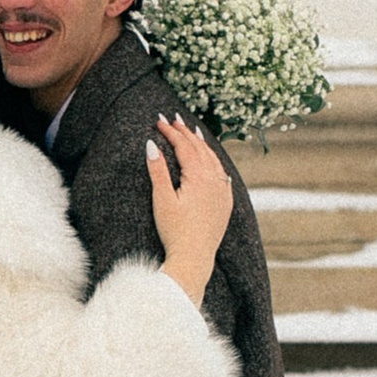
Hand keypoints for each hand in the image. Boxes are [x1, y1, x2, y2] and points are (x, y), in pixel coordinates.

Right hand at [146, 113, 233, 303]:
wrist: (194, 258)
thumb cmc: (175, 231)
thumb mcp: (162, 199)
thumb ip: (158, 171)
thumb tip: (151, 144)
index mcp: (198, 177)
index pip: (184, 146)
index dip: (171, 132)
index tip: (159, 121)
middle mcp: (214, 181)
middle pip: (200, 149)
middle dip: (186, 132)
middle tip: (173, 119)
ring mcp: (223, 192)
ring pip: (214, 159)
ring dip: (202, 144)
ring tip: (193, 131)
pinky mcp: (225, 203)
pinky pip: (222, 174)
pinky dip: (214, 161)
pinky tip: (211, 160)